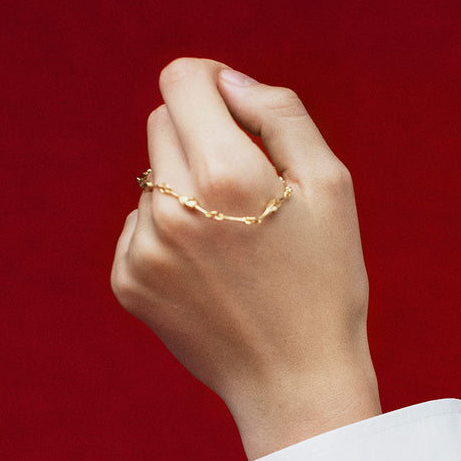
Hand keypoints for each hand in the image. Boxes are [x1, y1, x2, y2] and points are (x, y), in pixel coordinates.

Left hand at [112, 58, 379, 458]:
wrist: (297, 380)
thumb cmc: (328, 279)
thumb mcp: (331, 187)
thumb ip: (282, 116)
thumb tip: (229, 81)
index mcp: (226, 175)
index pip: (183, 81)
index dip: (213, 81)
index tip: (238, 105)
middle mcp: (171, 206)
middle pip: (165, 122)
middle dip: (206, 134)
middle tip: (255, 183)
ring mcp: (143, 247)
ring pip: (155, 176)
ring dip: (191, 188)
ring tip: (240, 240)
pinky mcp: (128, 280)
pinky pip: (142, 224)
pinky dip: (175, 232)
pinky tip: (216, 269)